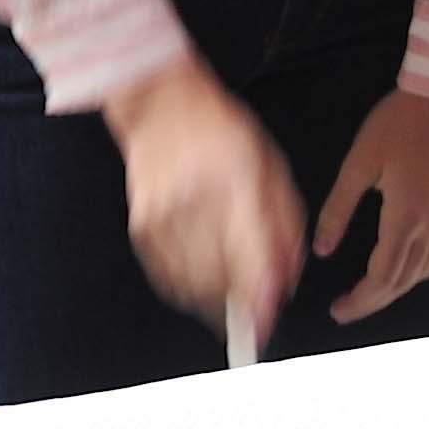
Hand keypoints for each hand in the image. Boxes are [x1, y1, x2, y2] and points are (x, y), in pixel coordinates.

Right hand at [100, 52, 305, 339]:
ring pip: (194, 284)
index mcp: (236, 181)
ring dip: (217, 298)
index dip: (259, 297)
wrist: (161, 105)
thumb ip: (284, 228)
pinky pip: (169, 277)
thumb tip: (285, 282)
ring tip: (231, 287)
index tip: (267, 323)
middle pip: (220, 278)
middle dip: (242, 302)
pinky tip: (204, 278)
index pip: (248, 254)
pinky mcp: (142, 226)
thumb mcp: (272, 169)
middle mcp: (196, 200)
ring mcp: (164, 216)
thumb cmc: (222, 131)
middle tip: (255, 308)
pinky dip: (190, 287)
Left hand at [317, 91, 428, 324]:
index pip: (382, 277)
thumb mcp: (359, 163)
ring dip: (397, 288)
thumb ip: (338, 210)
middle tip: (346, 310)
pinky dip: (423, 270)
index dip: (359, 300)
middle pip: (403, 281)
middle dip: (373, 301)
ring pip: (425, 271)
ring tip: (372, 293)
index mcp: (406, 216)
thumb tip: (322, 249)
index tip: (338, 310)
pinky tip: (410, 269)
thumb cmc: (398, 123)